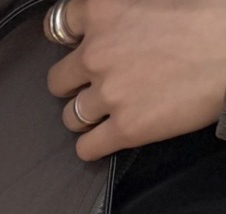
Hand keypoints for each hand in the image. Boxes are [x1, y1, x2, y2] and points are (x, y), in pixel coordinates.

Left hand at [45, 0, 225, 159]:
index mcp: (102, 8)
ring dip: (84, 116)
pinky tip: (104, 138)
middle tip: (97, 82)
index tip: (78, 45)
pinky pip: (86, 148)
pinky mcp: (126, 129)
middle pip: (58, 80)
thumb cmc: (207, 9)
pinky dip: (91, 146)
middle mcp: (96, 52)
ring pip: (70, 117)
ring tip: (106, 111)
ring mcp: (108, 94)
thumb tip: (115, 16)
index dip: (68, 40)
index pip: (57, 26)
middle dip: (75, 83)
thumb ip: (123, 5)